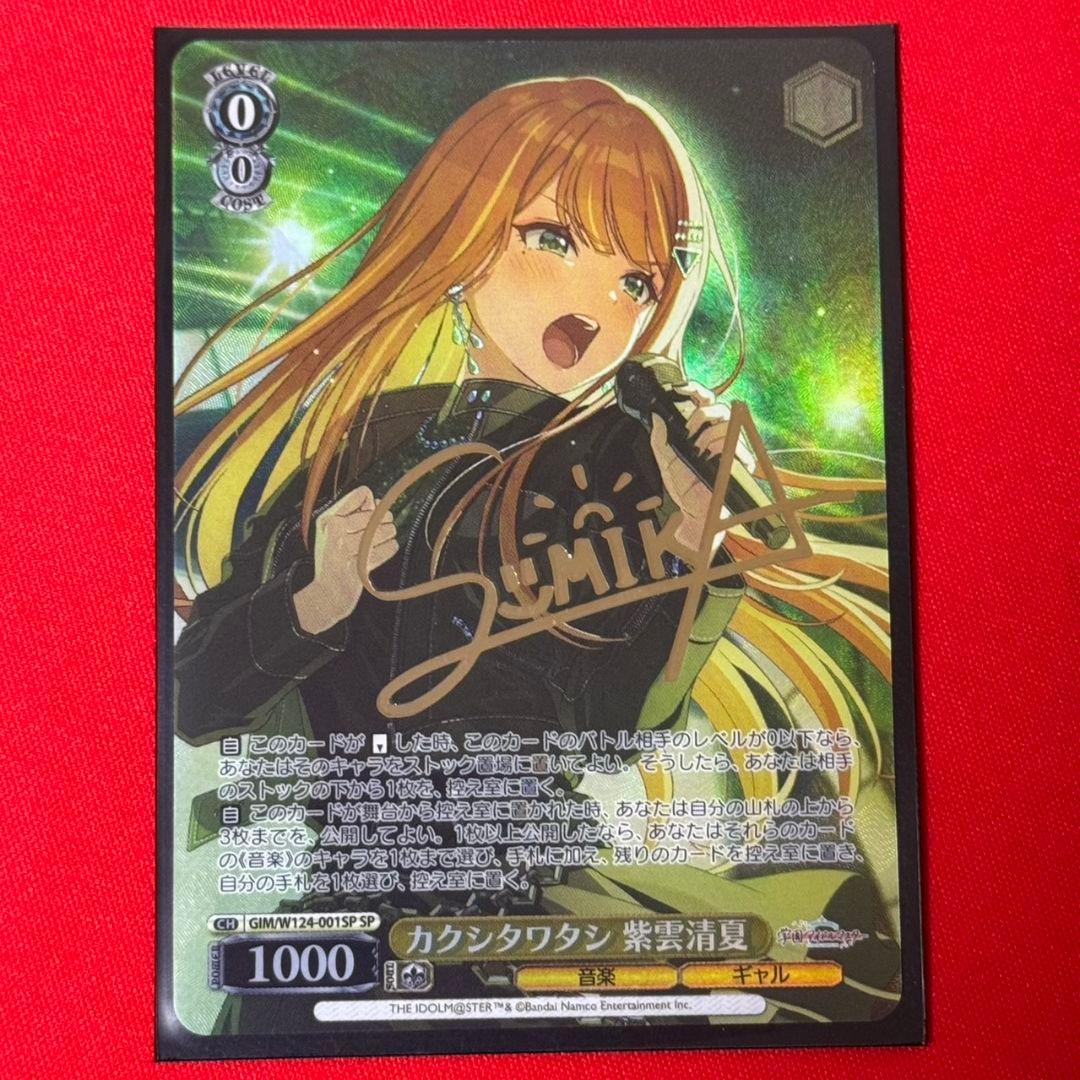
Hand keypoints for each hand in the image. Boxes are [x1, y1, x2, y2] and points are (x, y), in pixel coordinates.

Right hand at [292, 485, 397, 634]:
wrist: (326, 593)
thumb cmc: (333, 559)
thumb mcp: (330, 532)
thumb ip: (349, 513)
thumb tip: (376, 501)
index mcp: (329, 518)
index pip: (362, 495)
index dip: (372, 503)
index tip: (373, 511)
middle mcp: (335, 531)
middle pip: (376, 513)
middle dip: (386, 519)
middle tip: (387, 525)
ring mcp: (345, 549)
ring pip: (383, 531)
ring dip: (390, 533)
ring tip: (387, 537)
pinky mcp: (358, 565)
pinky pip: (386, 549)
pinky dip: (391, 548)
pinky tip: (388, 548)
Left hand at [648, 381, 754, 553]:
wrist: (693, 510)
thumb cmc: (684, 487)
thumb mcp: (665, 460)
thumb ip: (660, 439)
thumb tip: (655, 417)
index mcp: (703, 431)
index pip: (707, 401)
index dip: (698, 390)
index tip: (682, 389)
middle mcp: (719, 436)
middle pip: (721, 408)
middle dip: (703, 414)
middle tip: (689, 430)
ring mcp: (732, 447)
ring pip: (728, 424)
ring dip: (709, 435)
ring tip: (697, 450)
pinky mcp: (741, 462)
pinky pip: (737, 445)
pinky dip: (722, 448)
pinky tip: (709, 458)